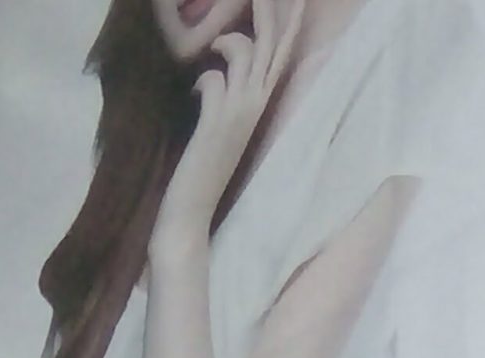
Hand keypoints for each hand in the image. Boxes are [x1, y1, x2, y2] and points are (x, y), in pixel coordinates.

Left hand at [153, 0, 306, 257]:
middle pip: (268, 46)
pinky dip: (201, 82)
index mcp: (259, 107)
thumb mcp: (219, 124)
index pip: (280, 58)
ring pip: (245, 53)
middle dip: (266, 13)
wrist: (191, 209)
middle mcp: (256, 107)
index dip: (287, 27)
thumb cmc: (201, 166)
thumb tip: (214, 76)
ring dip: (227, 43)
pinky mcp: (217, 122)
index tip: (293, 2)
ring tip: (213, 50)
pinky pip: (213, 79)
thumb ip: (223, 98)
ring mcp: (239, 114)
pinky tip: (194, 98)